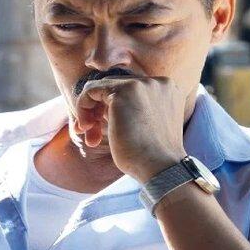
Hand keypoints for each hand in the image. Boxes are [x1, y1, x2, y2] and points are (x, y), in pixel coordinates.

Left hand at [72, 76, 187, 182]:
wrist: (160, 167)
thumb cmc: (151, 158)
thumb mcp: (146, 128)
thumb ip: (133, 111)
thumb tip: (102, 108)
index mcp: (167, 90)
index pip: (129, 90)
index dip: (111, 109)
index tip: (102, 131)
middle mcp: (157, 82)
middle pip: (115, 87)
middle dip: (99, 111)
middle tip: (93, 136)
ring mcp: (142, 84)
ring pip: (101, 87)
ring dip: (90, 111)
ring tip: (89, 135)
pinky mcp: (124, 91)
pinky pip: (91, 89)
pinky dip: (82, 107)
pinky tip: (86, 128)